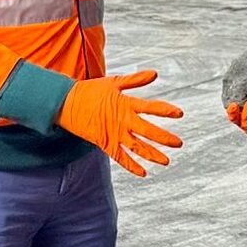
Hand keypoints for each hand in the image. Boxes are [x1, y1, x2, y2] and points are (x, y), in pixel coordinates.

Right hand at [57, 70, 182, 176]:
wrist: (66, 103)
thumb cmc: (91, 90)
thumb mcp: (114, 82)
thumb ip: (135, 80)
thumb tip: (155, 74)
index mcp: (125, 104)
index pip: (151, 107)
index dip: (166, 111)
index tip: (179, 114)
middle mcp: (122, 121)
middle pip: (148, 131)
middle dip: (164, 138)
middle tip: (179, 143)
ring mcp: (113, 134)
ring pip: (137, 148)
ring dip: (152, 155)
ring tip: (166, 161)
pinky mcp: (104, 143)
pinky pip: (120, 158)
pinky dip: (131, 166)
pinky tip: (143, 172)